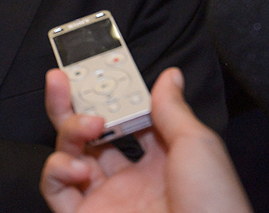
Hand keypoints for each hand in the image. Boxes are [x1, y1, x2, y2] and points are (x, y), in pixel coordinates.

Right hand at [41, 68, 250, 212]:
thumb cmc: (213, 206)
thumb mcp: (197, 146)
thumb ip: (173, 109)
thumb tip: (169, 76)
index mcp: (161, 161)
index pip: (126, 119)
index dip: (111, 95)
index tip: (98, 71)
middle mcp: (130, 179)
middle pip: (89, 134)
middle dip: (70, 103)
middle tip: (60, 79)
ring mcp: (106, 199)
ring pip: (68, 154)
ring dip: (69, 130)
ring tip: (89, 126)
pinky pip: (55, 189)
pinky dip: (57, 170)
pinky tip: (78, 166)